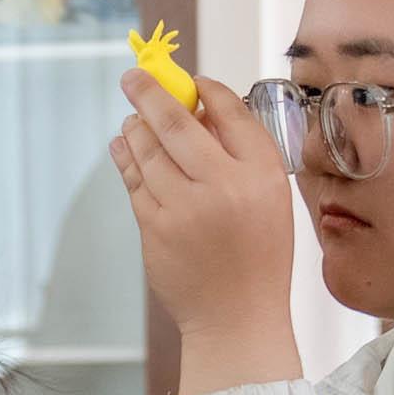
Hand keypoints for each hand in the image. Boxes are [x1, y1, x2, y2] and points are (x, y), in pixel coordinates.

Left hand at [110, 72, 300, 391]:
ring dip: (136, 127)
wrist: (236, 318)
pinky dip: (127, 158)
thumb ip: (241, 156)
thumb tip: (198, 110)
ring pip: (149, 149)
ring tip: (133, 118)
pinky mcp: (154, 227)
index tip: (192, 80)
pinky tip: (124, 146)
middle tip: (134, 76)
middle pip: (178, 122)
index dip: (207, 90)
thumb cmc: (257, 255)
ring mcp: (184, 207)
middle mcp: (224, 185)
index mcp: (263, 174)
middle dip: (151, 92)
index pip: (231, 112)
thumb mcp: (270, 200)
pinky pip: (135, 181)